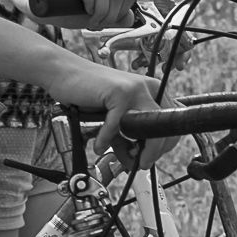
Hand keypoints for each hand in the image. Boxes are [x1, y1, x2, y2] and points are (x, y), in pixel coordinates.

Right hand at [40, 0, 147, 29]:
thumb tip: (131, 18)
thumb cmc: (72, 10)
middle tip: (100, 24)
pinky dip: (89, 1)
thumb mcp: (99, 15)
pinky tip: (86, 10)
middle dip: (111, 14)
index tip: (112, 21)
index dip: (123, 10)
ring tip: (92, 20)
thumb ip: (116, 17)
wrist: (43, 8)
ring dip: (100, 10)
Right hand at [42, 55, 164, 165]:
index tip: (150, 157)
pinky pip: (117, 125)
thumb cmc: (90, 95)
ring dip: (138, 149)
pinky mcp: (119, 92)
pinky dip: (106, 140)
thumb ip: (127, 136)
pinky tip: (99, 145)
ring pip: (147, 128)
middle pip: (164, 127)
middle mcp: (148, 87)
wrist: (65, 73)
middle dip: (154, 151)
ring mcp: (135, 88)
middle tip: (139, 163)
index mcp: (153, 91)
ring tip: (124, 158)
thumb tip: (135, 162)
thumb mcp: (115, 118)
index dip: (164, 144)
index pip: (171, 122)